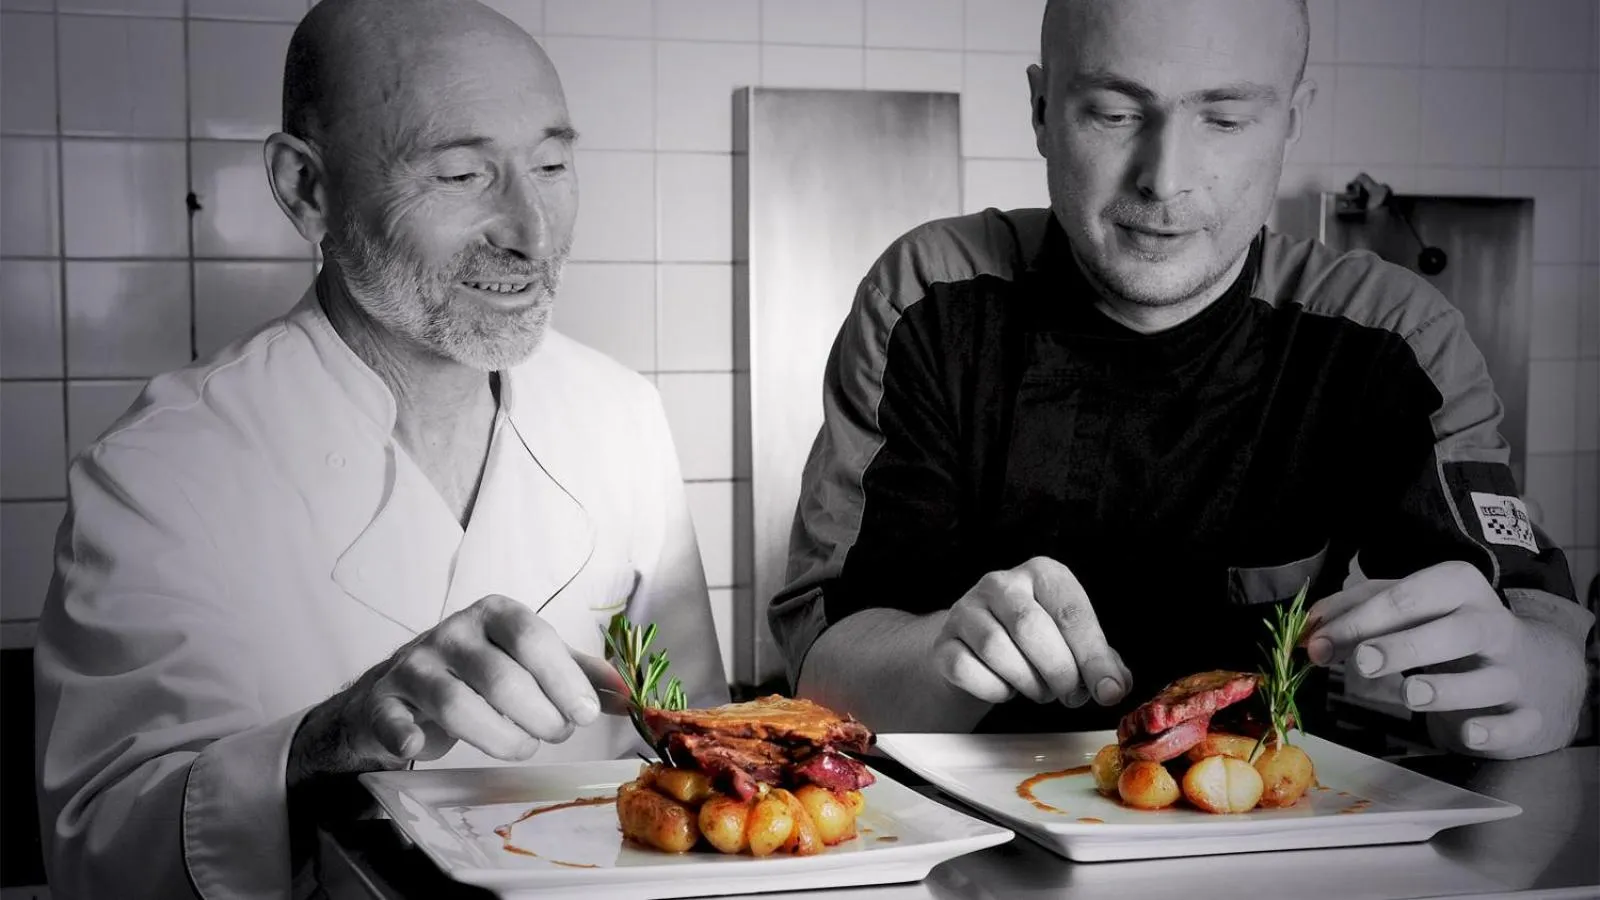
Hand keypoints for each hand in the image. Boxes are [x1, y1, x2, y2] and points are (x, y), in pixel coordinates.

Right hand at [291, 594, 600, 778]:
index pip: (533, 638)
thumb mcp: (529, 662)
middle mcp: (453, 633)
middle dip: (538, 715)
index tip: (587, 713)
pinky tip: (417, 748)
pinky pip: (391, 719)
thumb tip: (627, 694)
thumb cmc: (477, 673)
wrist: (400, 691)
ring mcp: (414, 666)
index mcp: (494, 615)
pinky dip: (404, 735)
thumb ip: (577, 673)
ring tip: (521, 747)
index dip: (563, 679)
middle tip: (555, 734)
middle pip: (500, 677)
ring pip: (456, 703)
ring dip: (498, 737)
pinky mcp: (382, 701)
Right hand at [933, 557, 1131, 707]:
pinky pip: (967, 669)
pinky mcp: (943, 641)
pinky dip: (993, 690)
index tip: (1107, 691)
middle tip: (1070, 695)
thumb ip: (1101, 660)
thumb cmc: (1035, 643)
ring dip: (1028, 683)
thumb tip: (1114, 685)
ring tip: (1040, 690)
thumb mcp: (1072, 641)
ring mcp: (966, 609)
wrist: (977, 649)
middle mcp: (1001, 583)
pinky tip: (1005, 687)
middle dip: (1059, 672)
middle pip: (1030, 628)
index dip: (1093, 657)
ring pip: (997, 650)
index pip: (1070, 612)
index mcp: (1042, 573)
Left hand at [1304, 561, 1535, 753]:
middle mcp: (1492, 625)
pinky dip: (1495, 730)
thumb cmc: (1445, 628)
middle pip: (1457, 631)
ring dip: (1448, 689)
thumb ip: (1354, 612)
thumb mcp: (1404, 608)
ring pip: (1490, 678)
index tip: (1320, 643)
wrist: (1526, 664)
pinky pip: (1517, 722)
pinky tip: (1469, 733)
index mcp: (1458, 587)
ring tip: (1410, 694)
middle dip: (1407, 646)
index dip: (1362, 618)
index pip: (1410, 596)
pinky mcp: (1527, 712)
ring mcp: (1514, 671)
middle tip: (1363, 662)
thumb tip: (1310, 629)